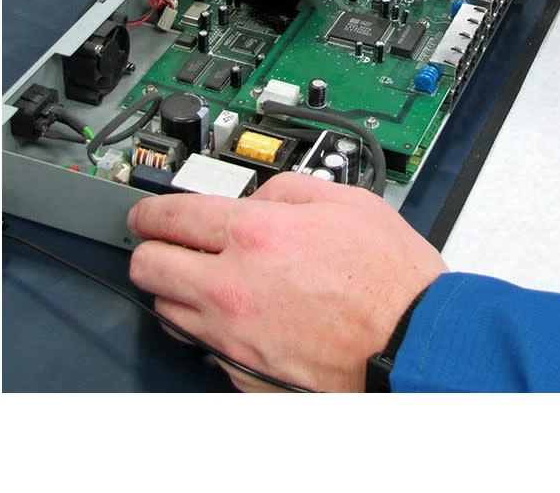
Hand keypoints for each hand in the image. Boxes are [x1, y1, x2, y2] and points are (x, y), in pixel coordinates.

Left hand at [127, 172, 447, 391]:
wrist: (412, 341)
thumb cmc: (390, 278)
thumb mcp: (346, 201)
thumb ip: (289, 188)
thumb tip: (260, 194)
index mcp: (254, 235)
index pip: (169, 216)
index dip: (149, 210)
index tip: (147, 212)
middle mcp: (232, 287)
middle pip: (148, 266)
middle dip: (150, 249)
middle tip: (165, 243)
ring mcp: (233, 336)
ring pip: (167, 311)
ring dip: (178, 291)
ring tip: (206, 280)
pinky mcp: (244, 373)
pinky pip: (204, 348)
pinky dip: (211, 330)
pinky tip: (240, 316)